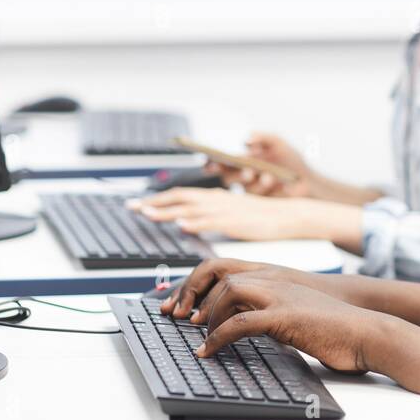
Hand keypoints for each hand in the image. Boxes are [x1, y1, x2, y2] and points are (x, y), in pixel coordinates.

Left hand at [131, 188, 305, 241]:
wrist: (287, 214)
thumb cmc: (262, 215)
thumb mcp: (232, 210)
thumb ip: (211, 213)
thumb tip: (189, 219)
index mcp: (214, 196)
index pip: (180, 195)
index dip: (158, 199)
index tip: (139, 204)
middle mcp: (216, 199)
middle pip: (179, 198)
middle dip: (154, 202)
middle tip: (132, 207)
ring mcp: (225, 209)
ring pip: (190, 207)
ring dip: (167, 210)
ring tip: (147, 214)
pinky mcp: (235, 221)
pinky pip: (211, 220)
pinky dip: (195, 221)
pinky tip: (182, 225)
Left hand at [190, 272, 380, 373]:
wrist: (365, 330)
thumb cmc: (333, 325)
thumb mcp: (294, 311)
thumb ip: (268, 310)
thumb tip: (241, 325)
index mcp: (275, 275)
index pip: (225, 266)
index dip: (196, 281)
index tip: (178, 302)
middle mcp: (275, 278)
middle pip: (219, 273)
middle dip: (191, 294)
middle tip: (175, 316)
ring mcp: (280, 294)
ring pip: (229, 291)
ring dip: (207, 315)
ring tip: (200, 336)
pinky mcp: (286, 316)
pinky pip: (241, 322)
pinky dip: (219, 337)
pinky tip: (210, 351)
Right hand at [207, 133, 314, 197]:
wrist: (307, 179)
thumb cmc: (289, 159)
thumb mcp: (277, 142)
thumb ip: (262, 137)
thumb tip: (247, 139)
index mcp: (240, 161)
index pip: (219, 163)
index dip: (211, 163)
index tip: (213, 161)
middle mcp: (241, 176)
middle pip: (228, 178)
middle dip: (238, 175)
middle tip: (249, 171)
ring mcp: (250, 190)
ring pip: (244, 188)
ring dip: (257, 183)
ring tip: (269, 177)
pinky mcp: (260, 202)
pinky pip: (257, 199)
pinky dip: (268, 190)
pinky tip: (278, 183)